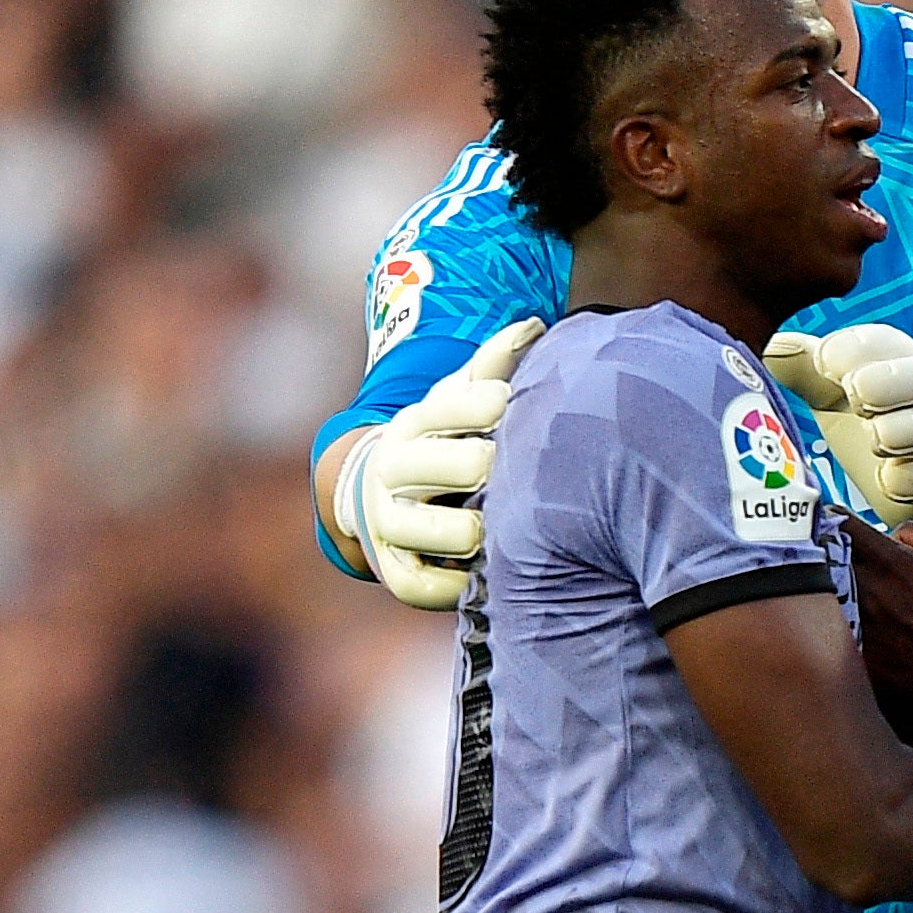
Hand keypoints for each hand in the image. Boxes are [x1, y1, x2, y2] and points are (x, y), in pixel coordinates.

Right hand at [334, 316, 542, 610]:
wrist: (378, 497)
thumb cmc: (442, 442)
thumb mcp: (459, 399)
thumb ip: (493, 364)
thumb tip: (534, 325)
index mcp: (416, 421)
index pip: (466, 404)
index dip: (504, 409)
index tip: (522, 414)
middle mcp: (395, 468)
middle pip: (469, 465)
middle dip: (504, 472)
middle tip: (529, 481)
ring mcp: (389, 522)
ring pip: (459, 532)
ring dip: (491, 532)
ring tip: (506, 528)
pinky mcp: (395, 572)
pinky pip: (435, 587)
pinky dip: (467, 584)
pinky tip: (489, 570)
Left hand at [769, 323, 912, 529]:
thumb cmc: (868, 421)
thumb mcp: (830, 391)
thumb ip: (802, 366)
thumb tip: (769, 346)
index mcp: (902, 358)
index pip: (883, 341)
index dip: (850, 350)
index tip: (821, 365)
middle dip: (883, 384)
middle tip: (855, 400)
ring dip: (898, 433)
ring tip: (875, 441)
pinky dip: (910, 479)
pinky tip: (888, 479)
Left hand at [839, 517, 912, 738]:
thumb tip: (891, 534)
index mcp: (887, 560)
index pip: (838, 522)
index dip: (830, 519)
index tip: (829, 525)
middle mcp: (863, 587)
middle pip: (817, 556)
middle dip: (819, 552)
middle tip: (824, 558)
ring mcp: (852, 621)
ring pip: (813, 593)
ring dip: (817, 589)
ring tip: (825, 593)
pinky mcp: (848, 652)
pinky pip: (821, 631)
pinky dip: (823, 626)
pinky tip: (832, 629)